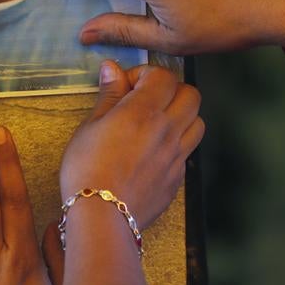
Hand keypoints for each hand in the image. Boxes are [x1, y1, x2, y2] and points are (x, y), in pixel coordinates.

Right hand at [60, 61, 203, 229]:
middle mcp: (168, 129)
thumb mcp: (90, 126)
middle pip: (190, 94)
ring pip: (198, 121)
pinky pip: (189, 150)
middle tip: (147, 99)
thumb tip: (112, 68)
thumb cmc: (87, 167)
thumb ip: (108, 95)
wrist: (101, 215)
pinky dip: (178, 142)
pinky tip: (155, 150)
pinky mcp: (178, 177)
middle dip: (170, 89)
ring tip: (157, 123)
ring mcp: (177, 155)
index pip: (163, 76)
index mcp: (144, 111)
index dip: (145, 73)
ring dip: (182, 115)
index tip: (126, 84)